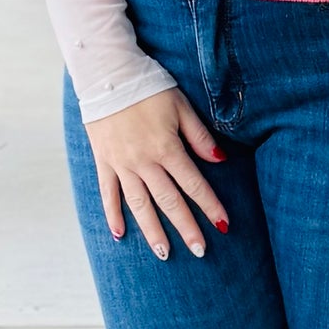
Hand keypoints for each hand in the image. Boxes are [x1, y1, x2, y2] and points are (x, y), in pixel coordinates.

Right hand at [83, 87, 228, 258]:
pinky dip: (113, 215)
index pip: (194, 184)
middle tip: (200, 251)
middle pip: (169, 201)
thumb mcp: (181, 106)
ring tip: (164, 254)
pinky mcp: (104, 161)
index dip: (210, 205)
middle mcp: (144, 162)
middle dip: (186, 228)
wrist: (107, 75)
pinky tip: (120, 234)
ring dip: (152, 230)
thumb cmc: (149, 88)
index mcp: (166, 148)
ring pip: (139, 205)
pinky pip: (109, 193)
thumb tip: (221, 160)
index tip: (224, 225)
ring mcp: (121, 164)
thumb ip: (200, 137)